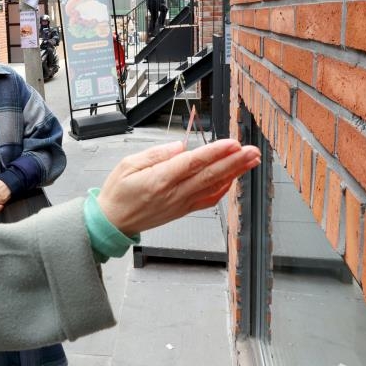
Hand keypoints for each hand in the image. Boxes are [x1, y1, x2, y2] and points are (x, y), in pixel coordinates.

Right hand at [96, 139, 260, 236]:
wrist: (113, 222)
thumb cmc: (118, 193)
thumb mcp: (127, 165)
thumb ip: (155, 154)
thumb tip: (180, 147)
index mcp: (159, 180)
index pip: (193, 163)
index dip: (215, 153)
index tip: (232, 143)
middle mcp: (174, 194)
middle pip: (210, 176)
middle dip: (234, 162)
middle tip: (252, 150)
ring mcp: (181, 204)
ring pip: (214, 187)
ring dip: (235, 173)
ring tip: (250, 161)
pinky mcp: (183, 210)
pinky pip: (208, 200)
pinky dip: (223, 189)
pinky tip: (232, 178)